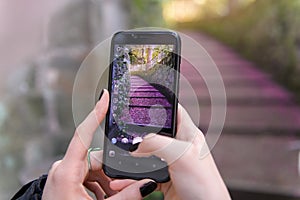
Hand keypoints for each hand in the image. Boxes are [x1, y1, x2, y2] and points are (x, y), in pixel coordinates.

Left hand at [42, 89, 156, 199]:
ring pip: (95, 169)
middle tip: (124, 191)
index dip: (96, 113)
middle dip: (113, 173)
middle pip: (97, 159)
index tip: (105, 96)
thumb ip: (126, 197)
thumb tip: (148, 185)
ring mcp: (65, 174)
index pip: (84, 134)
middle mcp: (64, 168)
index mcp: (67, 170)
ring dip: (106, 183)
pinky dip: (99, 186)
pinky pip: (88, 176)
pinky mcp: (66, 180)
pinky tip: (102, 199)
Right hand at [127, 104, 230, 199]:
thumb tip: (136, 145)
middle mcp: (178, 147)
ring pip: (145, 154)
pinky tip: (120, 180)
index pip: (173, 109)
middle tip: (122, 132)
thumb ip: (157, 144)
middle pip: (154, 132)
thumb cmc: (206, 188)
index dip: (159, 101)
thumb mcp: (182, 157)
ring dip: (130, 158)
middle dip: (137, 132)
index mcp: (188, 135)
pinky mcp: (163, 180)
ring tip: (117, 158)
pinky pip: (141, 175)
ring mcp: (170, 164)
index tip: (142, 97)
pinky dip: (129, 177)